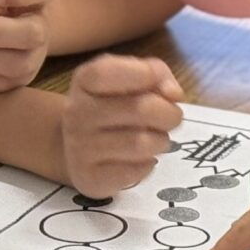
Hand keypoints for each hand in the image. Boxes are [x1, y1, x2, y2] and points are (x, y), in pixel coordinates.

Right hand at [54, 55, 184, 196]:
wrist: (80, 149)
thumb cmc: (114, 107)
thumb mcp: (131, 79)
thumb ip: (156, 73)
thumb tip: (173, 94)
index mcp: (85, 81)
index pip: (107, 72)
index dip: (145, 75)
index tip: (164, 88)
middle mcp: (76, 112)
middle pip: (140, 109)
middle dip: (169, 114)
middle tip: (172, 118)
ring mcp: (79, 147)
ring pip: (141, 144)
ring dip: (161, 142)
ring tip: (156, 139)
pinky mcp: (89, 178)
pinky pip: (135, 172)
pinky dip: (147, 165)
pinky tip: (139, 159)